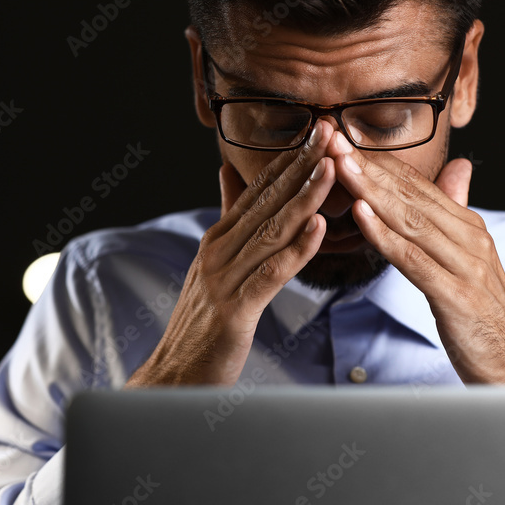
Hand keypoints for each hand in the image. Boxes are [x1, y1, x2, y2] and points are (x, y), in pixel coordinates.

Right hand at [126, 121, 338, 386]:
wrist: (173, 374)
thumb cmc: (201, 322)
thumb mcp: (214, 263)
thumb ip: (226, 218)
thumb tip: (227, 174)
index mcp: (218, 239)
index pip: (257, 190)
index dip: (289, 159)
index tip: (318, 130)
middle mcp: (219, 250)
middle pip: (267, 202)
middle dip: (301, 165)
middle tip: (330, 132)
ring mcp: (224, 278)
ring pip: (271, 231)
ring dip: (303, 197)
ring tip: (331, 168)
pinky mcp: (234, 309)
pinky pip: (270, 273)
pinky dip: (295, 249)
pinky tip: (317, 228)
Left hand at [327, 133, 504, 383]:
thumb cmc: (484, 316)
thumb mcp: (469, 258)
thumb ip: (457, 213)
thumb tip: (458, 168)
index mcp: (469, 228)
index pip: (419, 186)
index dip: (380, 162)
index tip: (344, 142)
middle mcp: (470, 239)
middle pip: (411, 196)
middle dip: (368, 168)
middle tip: (333, 142)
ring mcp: (466, 265)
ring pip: (410, 221)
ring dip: (371, 192)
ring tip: (341, 168)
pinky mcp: (456, 294)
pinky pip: (413, 260)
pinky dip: (385, 235)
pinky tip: (361, 215)